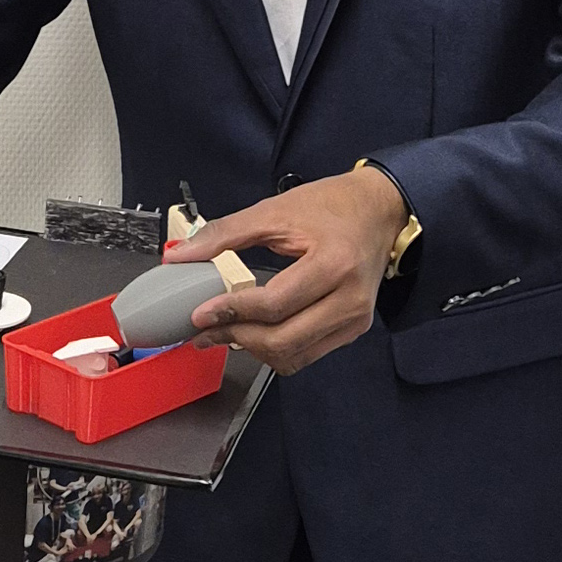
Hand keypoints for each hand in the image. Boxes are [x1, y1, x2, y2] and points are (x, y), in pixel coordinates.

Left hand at [163, 165, 407, 374]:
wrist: (380, 209)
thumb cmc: (331, 205)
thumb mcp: (276, 209)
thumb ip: (226, 233)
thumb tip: (182, 255)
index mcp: (334, 263)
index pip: (276, 304)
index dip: (233, 312)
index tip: (200, 314)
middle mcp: (350, 299)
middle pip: (284, 340)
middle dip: (237, 337)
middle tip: (205, 329)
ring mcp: (356, 319)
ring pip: (294, 356)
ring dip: (254, 350)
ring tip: (225, 331)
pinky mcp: (354, 329)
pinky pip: (308, 354)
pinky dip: (277, 349)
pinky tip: (255, 332)